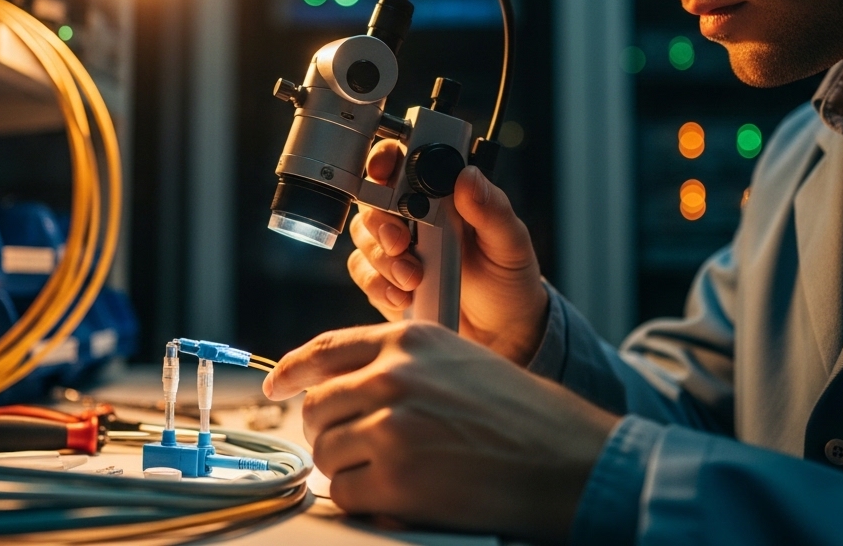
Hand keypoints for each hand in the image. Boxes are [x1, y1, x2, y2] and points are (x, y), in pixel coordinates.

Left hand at [263, 321, 619, 542]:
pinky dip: (364, 501)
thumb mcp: (457, 362)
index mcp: (408, 340)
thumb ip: (400, 364)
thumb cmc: (523, 416)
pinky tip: (399, 496)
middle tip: (358, 449)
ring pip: (326, 451)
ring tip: (391, 473)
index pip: (325, 350)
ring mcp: (390, 425)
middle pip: (317, 407)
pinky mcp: (394, 477)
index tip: (274, 386)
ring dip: (349, 468)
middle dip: (330, 432)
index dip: (292, 370)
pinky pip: (345, 493)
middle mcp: (393, 375)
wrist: (567, 461)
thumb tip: (342, 383)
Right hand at [349, 141, 547, 365]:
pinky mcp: (384, 281)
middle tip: (400, 242)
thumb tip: (468, 176)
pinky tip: (404, 296)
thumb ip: (492, 209)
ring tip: (413, 278)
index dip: (385, 159)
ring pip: (365, 238)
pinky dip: (379, 285)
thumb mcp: (510, 243)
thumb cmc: (508, 279)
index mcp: (442, 195)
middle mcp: (413, 216)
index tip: (384, 172)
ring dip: (384, 258)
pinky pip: (363, 274)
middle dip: (382, 221)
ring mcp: (395, 248)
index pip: (404, 163)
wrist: (501, 333)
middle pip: (373, 199)